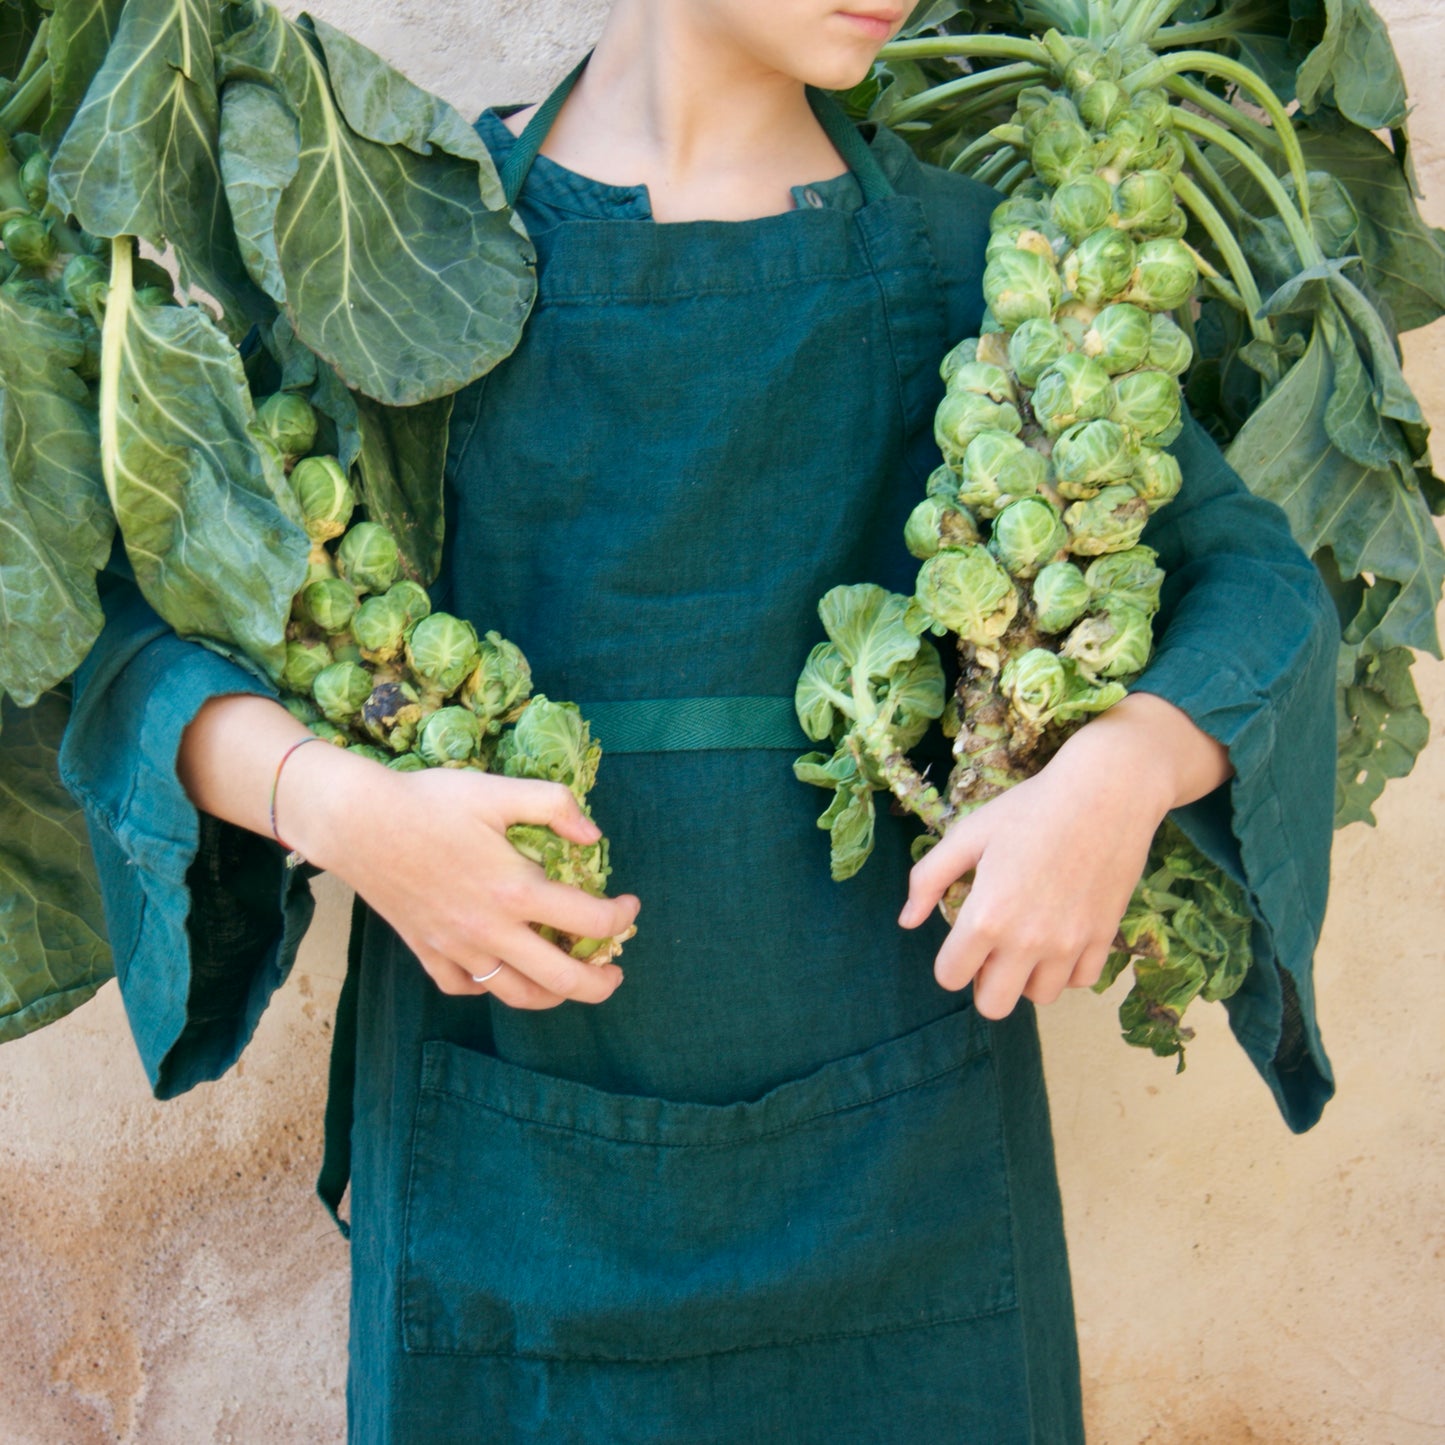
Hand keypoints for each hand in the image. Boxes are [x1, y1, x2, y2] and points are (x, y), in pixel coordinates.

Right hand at [286, 746, 639, 1009]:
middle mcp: (490, 930)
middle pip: (562, 980)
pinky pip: (469, 988)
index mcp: (515, 890)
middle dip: (601, 982)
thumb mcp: (498, 790)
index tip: (630, 906)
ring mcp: (456, 949)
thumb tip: (594, 835)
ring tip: (569, 980)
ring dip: (554, 995)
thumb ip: (554, 805)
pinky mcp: (427, 954)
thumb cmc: (429, 801)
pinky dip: (494, 986)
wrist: (355, 822)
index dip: (622, 918)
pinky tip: (505, 969)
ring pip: (517, 996)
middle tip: (615, 971)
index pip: (589, 922)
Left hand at [897, 693, 1229, 1018]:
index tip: (961, 941)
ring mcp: (1070, 944)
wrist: (1105, 793)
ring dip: (1027, 976)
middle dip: (984, 982)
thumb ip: (929, 879)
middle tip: (991, 950)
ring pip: (1040, 997)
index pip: (951, 977)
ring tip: (1027, 940)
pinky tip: (1060, 937)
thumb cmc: (1029, 809)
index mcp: (986, 917)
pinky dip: (1067, 968)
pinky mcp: (1104, 938)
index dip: (950, 961)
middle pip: (994, 1005)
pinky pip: (1080, 981)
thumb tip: (906, 921)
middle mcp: (1027, 941)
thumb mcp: (967, 835)